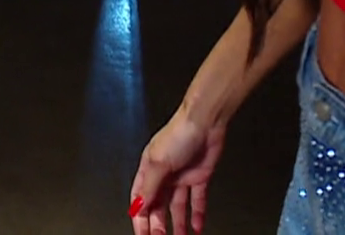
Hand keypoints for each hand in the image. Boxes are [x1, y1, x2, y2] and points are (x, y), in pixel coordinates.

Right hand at [130, 107, 226, 234]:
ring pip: (177, 208)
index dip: (140, 218)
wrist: (206, 121)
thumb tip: (138, 207)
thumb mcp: (159, 162)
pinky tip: (197, 226)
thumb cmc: (179, 132)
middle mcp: (164, 175)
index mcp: (149, 169)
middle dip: (158, 225)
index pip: (141, 200)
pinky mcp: (199, 177)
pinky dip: (197, 215)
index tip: (143, 234)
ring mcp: (182, 177)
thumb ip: (149, 188)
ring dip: (178, 225)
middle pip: (158, 207)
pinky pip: (196, 201)